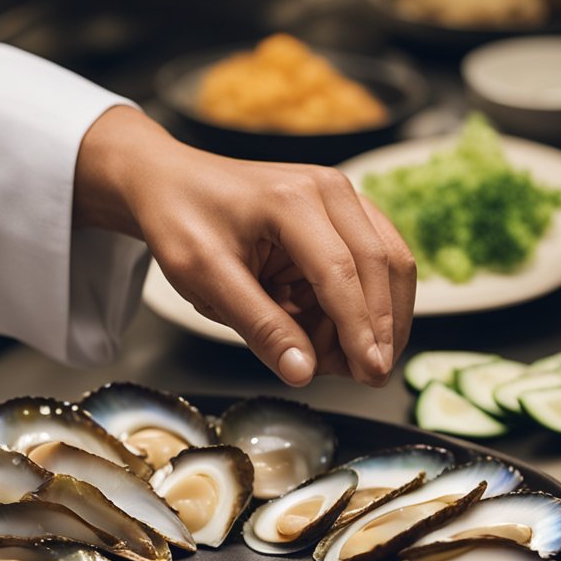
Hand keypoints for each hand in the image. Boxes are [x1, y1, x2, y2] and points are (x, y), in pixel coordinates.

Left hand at [75, 106, 415, 386]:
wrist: (170, 183)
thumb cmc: (181, 223)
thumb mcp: (205, 280)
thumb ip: (259, 326)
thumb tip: (302, 371)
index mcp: (291, 199)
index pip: (340, 272)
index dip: (359, 329)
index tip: (368, 373)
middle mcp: (328, 189)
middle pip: (380, 264)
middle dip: (380, 328)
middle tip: (366, 377)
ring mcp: (341, 196)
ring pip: (390, 262)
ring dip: (381, 316)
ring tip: (349, 358)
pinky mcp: (343, 211)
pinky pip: (374, 260)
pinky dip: (366, 301)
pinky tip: (339, 331)